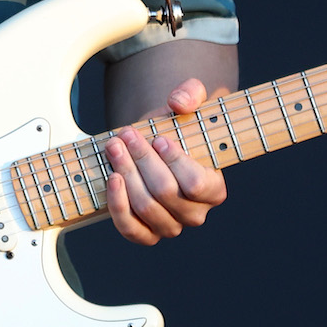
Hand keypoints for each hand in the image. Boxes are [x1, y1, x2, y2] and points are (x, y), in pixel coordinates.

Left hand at [102, 77, 227, 244]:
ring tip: (114, 147)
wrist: (156, 143)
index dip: (175, 162)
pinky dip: (117, 205)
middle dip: (141, 160)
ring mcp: (169, 226)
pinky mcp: (144, 233)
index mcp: (214, 189)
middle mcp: (195, 214)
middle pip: (165, 193)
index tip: (159, 139)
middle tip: (126, 134)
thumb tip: (178, 102)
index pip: (196, 184)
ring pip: (145, 207)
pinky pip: (130, 229)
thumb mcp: (190, 101)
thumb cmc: (177, 125)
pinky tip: (111, 177)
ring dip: (125, 174)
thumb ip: (192, 93)